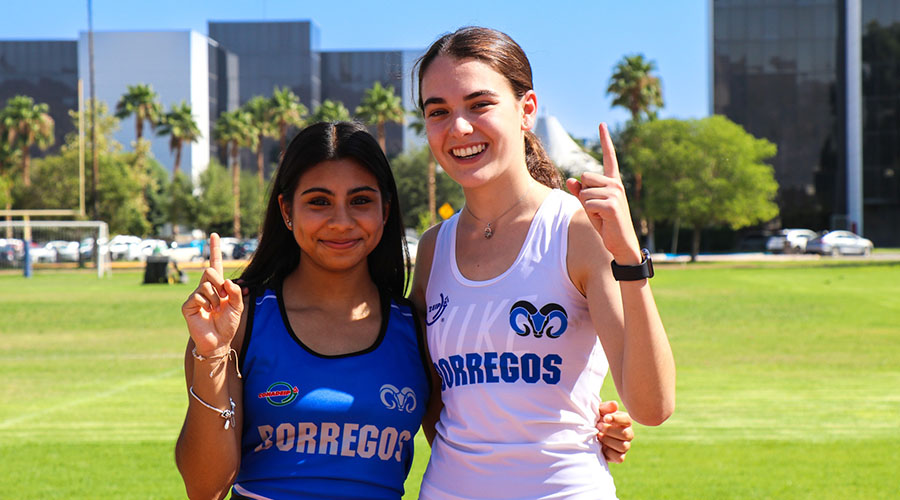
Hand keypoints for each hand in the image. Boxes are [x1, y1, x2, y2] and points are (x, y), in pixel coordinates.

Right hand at [181, 233, 243, 355]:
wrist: (218, 341)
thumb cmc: (228, 324)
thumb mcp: (238, 307)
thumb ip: (236, 293)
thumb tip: (227, 281)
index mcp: (218, 286)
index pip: (215, 264)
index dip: (215, 249)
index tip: (214, 235)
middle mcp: (205, 288)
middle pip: (210, 271)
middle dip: (220, 283)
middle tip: (223, 297)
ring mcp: (195, 296)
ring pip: (206, 285)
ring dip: (216, 298)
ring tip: (216, 309)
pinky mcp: (188, 305)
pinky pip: (198, 296)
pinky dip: (207, 304)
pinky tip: (207, 313)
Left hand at [566, 123, 641, 263]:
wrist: (620, 243)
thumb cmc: (605, 223)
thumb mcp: (590, 205)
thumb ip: (580, 192)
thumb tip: (571, 180)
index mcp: (613, 182)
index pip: (608, 158)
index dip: (605, 140)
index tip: (602, 124)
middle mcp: (616, 184)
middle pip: (585, 177)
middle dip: (584, 194)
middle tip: (597, 209)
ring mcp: (615, 194)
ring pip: (584, 192)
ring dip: (587, 206)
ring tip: (601, 215)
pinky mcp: (611, 205)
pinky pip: (587, 203)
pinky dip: (590, 213)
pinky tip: (603, 220)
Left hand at [596, 400, 632, 463]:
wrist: (586, 434)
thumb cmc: (595, 420)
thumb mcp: (598, 411)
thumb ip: (606, 407)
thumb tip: (614, 405)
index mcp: (624, 421)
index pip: (627, 420)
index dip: (617, 419)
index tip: (605, 418)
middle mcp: (627, 433)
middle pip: (627, 434)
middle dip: (610, 431)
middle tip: (598, 427)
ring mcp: (624, 445)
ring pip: (624, 446)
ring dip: (609, 441)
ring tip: (598, 436)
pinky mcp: (619, 456)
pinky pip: (620, 457)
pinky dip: (609, 452)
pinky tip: (601, 447)